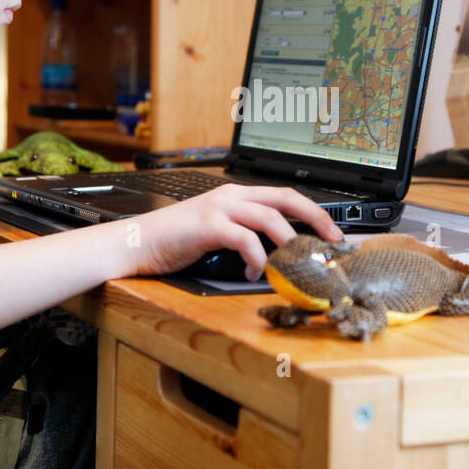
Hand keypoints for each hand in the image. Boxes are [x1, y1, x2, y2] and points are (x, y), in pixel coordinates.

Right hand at [125, 184, 343, 280]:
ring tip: (295, 262)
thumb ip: (246, 237)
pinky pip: (244, 238)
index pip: (285, 195)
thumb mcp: (218, 234)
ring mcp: (219, 207)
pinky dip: (256, 257)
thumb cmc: (175, 241)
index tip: (331, 232)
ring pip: (269, 217)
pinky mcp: (207, 225)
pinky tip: (253, 272)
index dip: (313, 211)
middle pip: (286, 198)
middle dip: (315, 218)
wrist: (136, 242)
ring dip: (287, 242)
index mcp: (237, 195)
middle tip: (332, 241)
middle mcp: (231, 196)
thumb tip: (279, 258)